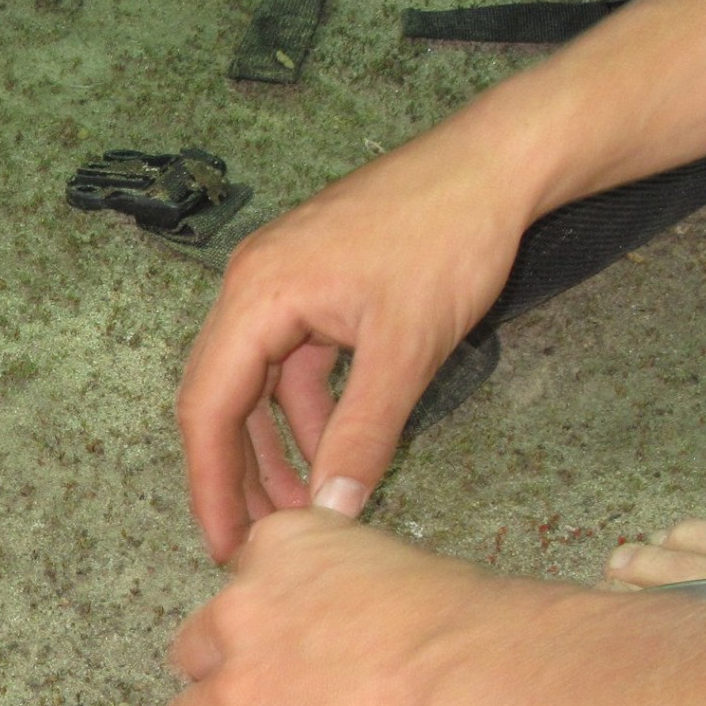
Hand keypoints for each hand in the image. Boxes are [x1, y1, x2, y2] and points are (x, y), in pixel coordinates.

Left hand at [162, 510, 493, 705]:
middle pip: (196, 656)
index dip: (270, 629)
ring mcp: (236, 691)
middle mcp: (240, 613)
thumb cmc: (467, 627)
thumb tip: (374, 645)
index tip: (309, 657)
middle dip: (227, 687)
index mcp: (282, 549)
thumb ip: (353, 597)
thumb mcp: (398, 570)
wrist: (471, 680)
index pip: (245, 585)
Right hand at [176, 130, 532, 560]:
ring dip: (273, 447)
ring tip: (298, 510)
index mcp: (257, 295)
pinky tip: (330, 451)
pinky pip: (290, 362)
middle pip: (219, 398)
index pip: (207, 407)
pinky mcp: (313, 284)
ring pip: (255, 385)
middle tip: (252, 543)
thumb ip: (362, 436)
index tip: (224, 544)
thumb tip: (331, 513)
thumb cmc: (451, 237)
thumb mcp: (407, 350)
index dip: (211, 485)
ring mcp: (281, 282)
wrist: (498, 161)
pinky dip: (304, 411)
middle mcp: (252, 286)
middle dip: (235, 475)